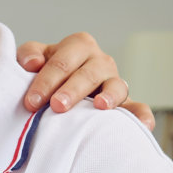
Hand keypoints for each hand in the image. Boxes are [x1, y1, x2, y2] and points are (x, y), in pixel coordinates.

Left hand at [16, 33, 156, 129]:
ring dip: (108, 96)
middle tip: (57, 106)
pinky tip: (143, 127)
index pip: (62, 62)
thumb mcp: (34, 58)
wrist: (60, 87)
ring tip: (100, 106)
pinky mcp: (125, 103)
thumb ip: (29, 54)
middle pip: (87, 74)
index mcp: (78, 45)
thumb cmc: (46, 72)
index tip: (31, 102)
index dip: (46, 81)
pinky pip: (138, 108)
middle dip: (72, 90)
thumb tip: (32, 64)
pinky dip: (142, 116)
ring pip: (116, 86)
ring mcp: (115, 81)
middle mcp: (100, 61)